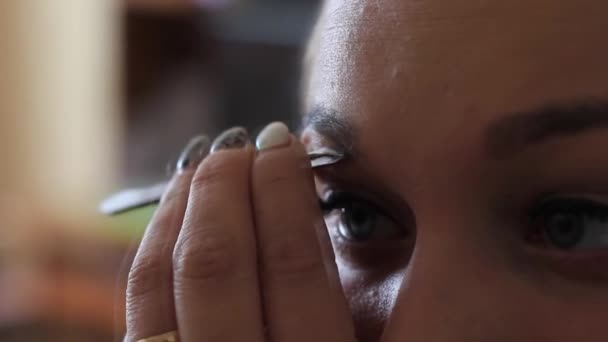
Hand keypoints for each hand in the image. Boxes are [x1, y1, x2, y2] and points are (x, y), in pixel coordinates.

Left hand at [125, 124, 356, 340]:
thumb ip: (339, 289)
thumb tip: (306, 199)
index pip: (293, 265)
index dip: (285, 194)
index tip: (285, 146)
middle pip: (214, 264)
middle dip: (226, 187)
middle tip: (241, 144)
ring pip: (158, 279)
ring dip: (181, 205)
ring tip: (205, 163)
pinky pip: (137, 302)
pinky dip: (155, 244)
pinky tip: (176, 213)